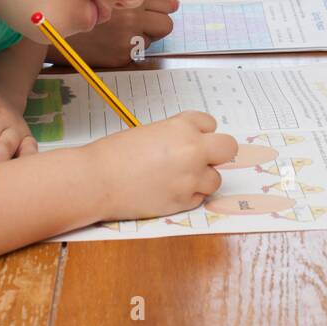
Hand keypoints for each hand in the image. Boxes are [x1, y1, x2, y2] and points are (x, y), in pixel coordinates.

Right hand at [59, 0, 178, 67]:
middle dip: (158, 24)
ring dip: (141, 36)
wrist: (56, 28)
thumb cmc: (82, 5)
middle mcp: (134, 20)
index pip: (167, 6)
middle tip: (145, 22)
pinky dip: (127, 48)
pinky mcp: (121, 58)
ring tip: (119, 30)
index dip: (166, 8)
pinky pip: (136, 53)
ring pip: (151, 40)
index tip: (166, 9)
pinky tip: (110, 41)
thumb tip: (173, 4)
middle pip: (167, 26)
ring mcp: (128, 41)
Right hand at [86, 111, 236, 219]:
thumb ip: (176, 135)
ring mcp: (191, 178)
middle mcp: (193, 150)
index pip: (210, 123)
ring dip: (202, 178)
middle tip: (200, 158)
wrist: (98, 180)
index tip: (187, 138)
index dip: (199, 131)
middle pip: (228, 148)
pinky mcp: (184, 201)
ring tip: (178, 178)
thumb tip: (189, 143)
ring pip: (215, 178)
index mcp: (183, 126)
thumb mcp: (151, 131)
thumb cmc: (116, 152)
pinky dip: (189, 195)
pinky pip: (199, 197)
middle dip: (216, 153)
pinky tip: (168, 190)